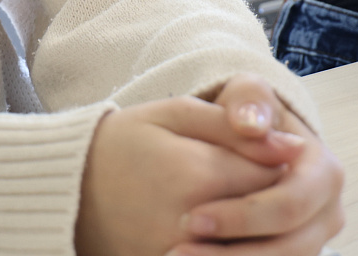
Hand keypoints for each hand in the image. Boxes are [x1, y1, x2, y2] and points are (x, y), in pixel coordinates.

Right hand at [75, 94, 300, 255]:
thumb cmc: (122, 142)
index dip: (281, 166)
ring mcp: (177, 255)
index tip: (276, 154)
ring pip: (249, 250)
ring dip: (258, 233)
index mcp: (195, 174)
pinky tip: (228, 236)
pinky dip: (232, 249)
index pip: (271, 178)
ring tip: (245, 210)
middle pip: (266, 219)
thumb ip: (232, 127)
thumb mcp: (172, 115)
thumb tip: (293, 147)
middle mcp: (190, 224)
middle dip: (274, 201)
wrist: (65, 191)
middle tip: (263, 183)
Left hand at [172, 76, 345, 255]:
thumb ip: (248, 100)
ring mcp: (314, 239)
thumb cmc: (250, 117)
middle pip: (289, 247)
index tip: (190, 217)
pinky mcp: (294, 253)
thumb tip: (251, 125)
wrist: (254, 141)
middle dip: (233, 253)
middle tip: (178, 251)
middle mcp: (328, 213)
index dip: (242, 215)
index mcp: (325, 173)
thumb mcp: (248, 96)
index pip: (289, 204)